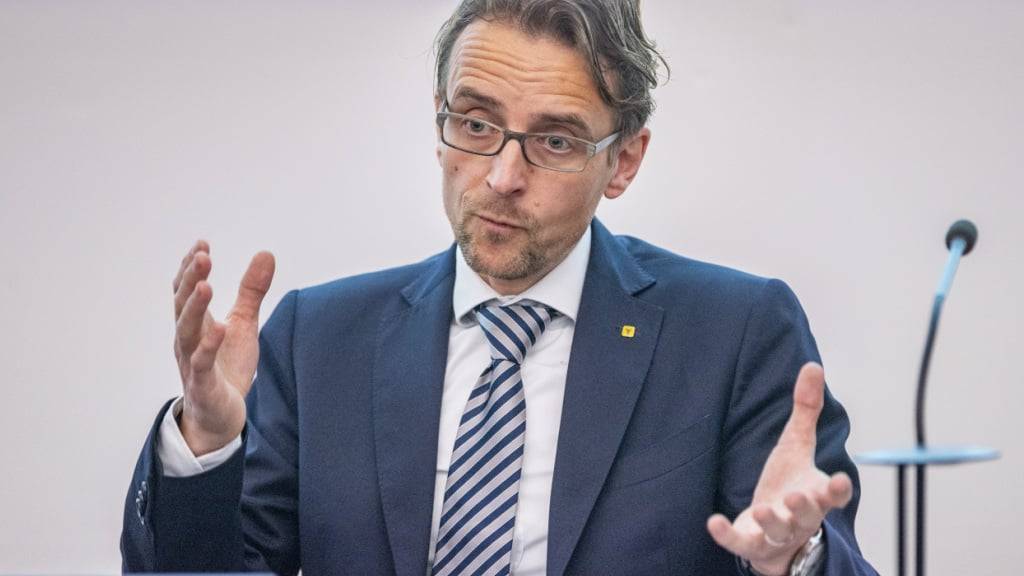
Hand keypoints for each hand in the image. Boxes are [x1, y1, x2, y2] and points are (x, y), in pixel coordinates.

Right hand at [172, 240, 275, 455]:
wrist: (220, 416)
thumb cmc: (227, 367)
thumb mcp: (243, 323)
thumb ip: (251, 291)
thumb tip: (266, 253)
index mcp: (196, 324)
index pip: (186, 290)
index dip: (190, 268)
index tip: (201, 245)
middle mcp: (188, 340)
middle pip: (183, 305)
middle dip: (190, 279)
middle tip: (202, 256)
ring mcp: (192, 362)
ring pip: (186, 332)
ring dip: (194, 307)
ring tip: (205, 284)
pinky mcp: (204, 384)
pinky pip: (202, 363)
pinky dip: (209, 345)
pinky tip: (221, 328)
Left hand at [706, 362, 852, 575]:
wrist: (774, 532)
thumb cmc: (789, 483)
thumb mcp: (796, 445)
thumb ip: (806, 409)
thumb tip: (813, 365)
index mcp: (816, 493)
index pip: (834, 495)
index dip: (837, 490)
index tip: (839, 481)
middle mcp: (800, 516)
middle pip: (808, 514)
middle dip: (803, 506)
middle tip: (796, 496)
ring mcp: (777, 533)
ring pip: (778, 530)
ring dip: (772, 521)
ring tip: (764, 509)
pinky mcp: (753, 544)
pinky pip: (741, 543)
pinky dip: (728, 535)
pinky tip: (713, 522)